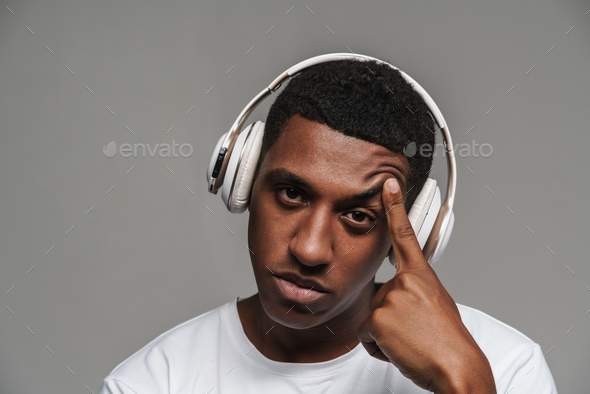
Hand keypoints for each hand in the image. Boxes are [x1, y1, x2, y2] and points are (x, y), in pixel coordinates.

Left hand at [357, 178, 495, 392]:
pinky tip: (402, 350)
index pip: (406, 234)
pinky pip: (366, 336)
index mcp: (422, 276)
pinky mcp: (378, 319)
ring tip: (411, 342)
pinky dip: (379, 348)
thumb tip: (398, 301)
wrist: (457, 368)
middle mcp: (405, 282)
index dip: (396, 207)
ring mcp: (391, 299)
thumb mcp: (437, 306)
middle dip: (390, 317)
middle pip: (379, 295)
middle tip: (415, 331)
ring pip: (373, 318)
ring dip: (386, 335)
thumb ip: (414, 294)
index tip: (388, 185)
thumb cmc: (449, 342)